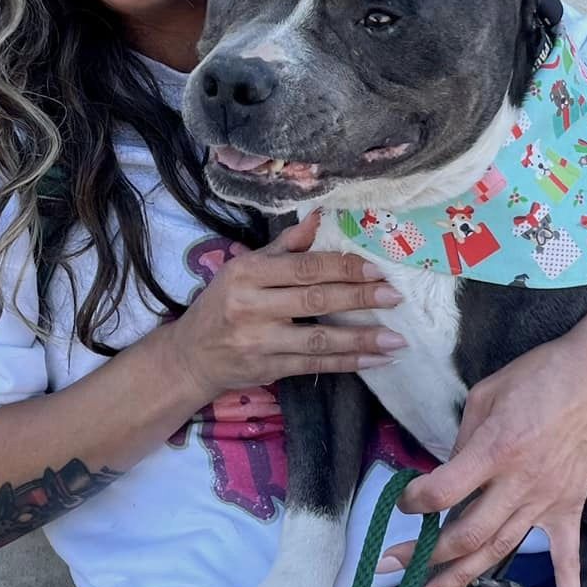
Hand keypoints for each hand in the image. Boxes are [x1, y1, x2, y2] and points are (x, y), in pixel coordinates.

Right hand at [165, 210, 405, 397]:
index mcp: (247, 273)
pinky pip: (315, 365)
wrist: (190, 356)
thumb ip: (284, 246)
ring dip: (361, 338)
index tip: (375, 268)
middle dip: (359, 298)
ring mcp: (259, 342)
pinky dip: (349, 363)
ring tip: (397, 337)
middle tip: (394, 295)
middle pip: (315, 300)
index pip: (303, 267)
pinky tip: (377, 359)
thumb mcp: (243, 267)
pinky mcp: (268, 369)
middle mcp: (251, 307)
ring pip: (319, 339)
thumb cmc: (223, 304)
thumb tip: (319, 217)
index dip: (342, 267)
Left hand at [379, 324, 586, 586]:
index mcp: (496, 450)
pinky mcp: (571, 506)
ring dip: (459, 582)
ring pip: (499, 551)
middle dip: (422, 558)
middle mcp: (520, 483)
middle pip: (466, 535)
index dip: (415, 501)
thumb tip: (448, 472)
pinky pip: (569, 558)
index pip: (443, 491)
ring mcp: (548, 501)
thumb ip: (464, 438)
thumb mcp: (487, 393)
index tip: (402, 502)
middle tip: (390, 572)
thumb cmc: (540, 374)